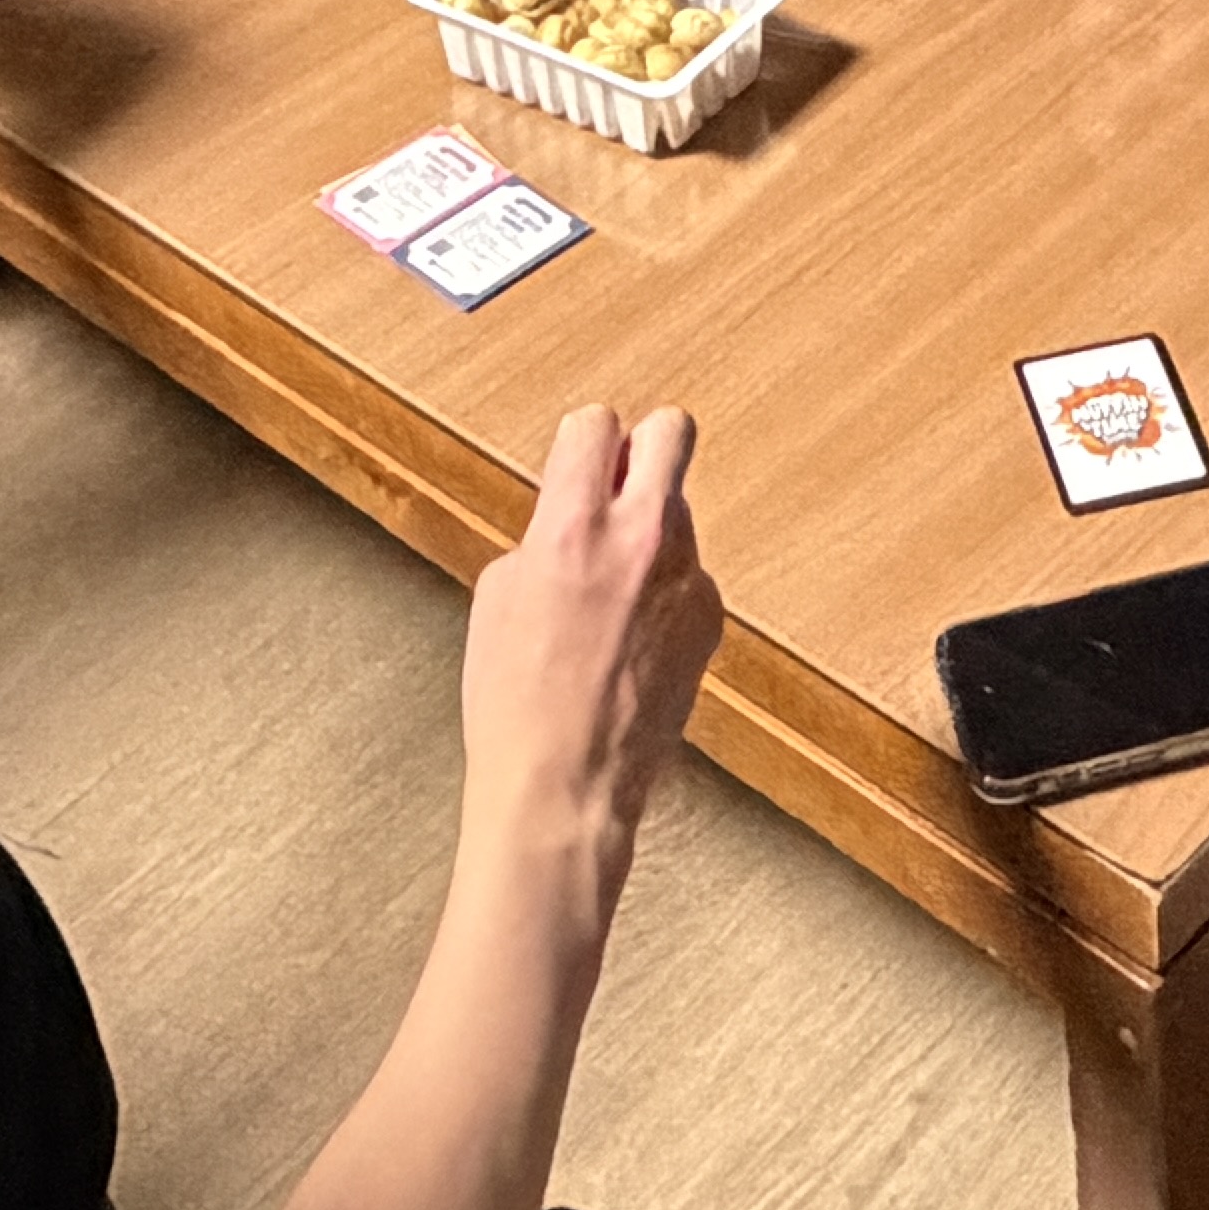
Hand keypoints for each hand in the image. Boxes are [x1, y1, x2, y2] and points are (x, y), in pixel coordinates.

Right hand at [458, 403, 719, 915]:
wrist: (566, 786)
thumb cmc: (517, 707)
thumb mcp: (498, 599)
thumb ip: (542, 537)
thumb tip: (567, 517)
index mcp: (571, 528)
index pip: (596, 424)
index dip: (583, 441)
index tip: (580, 458)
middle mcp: (640, 541)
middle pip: (672, 430)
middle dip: (644, 445)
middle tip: (620, 479)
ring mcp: (686, 580)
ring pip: (680, 512)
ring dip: (651, 531)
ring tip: (611, 590)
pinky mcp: (710, 620)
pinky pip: (691, 576)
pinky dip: (667, 591)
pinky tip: (633, 636)